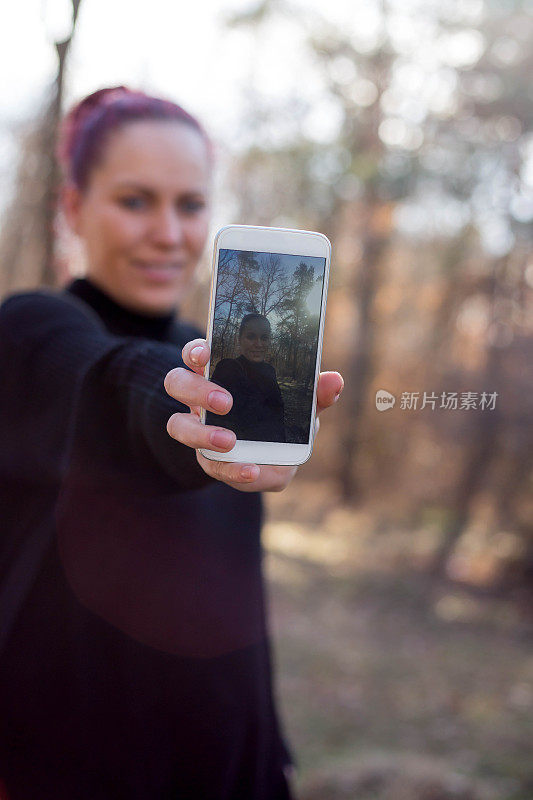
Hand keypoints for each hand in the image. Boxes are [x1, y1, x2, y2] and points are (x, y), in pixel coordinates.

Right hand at [164, 339, 342, 492]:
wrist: (273, 457)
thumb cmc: (281, 417)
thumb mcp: (300, 404)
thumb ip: (315, 394)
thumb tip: (334, 381)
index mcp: (220, 372)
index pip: (197, 353)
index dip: (195, 351)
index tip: (206, 354)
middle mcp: (200, 398)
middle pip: (177, 383)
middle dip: (197, 391)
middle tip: (225, 402)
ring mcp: (198, 428)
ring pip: (178, 425)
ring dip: (202, 433)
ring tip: (230, 442)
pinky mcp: (206, 458)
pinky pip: (207, 463)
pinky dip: (230, 468)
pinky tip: (251, 470)